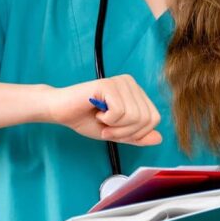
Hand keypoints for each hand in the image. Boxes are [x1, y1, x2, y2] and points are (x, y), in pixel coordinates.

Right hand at [43, 75, 162, 146]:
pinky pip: (119, 112)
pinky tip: (96, 112)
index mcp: (136, 92)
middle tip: (107, 129)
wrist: (60, 111)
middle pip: (147, 119)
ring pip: (134, 116)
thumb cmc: (85, 119)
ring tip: (101, 121)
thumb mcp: (116, 133)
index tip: (117, 132)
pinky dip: (107, 120)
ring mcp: (120, 82)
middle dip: (125, 132)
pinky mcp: (108, 85)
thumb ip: (137, 136)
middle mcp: (131, 83)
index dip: (137, 133)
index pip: (154, 118)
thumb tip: (159, 138)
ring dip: (115, 128)